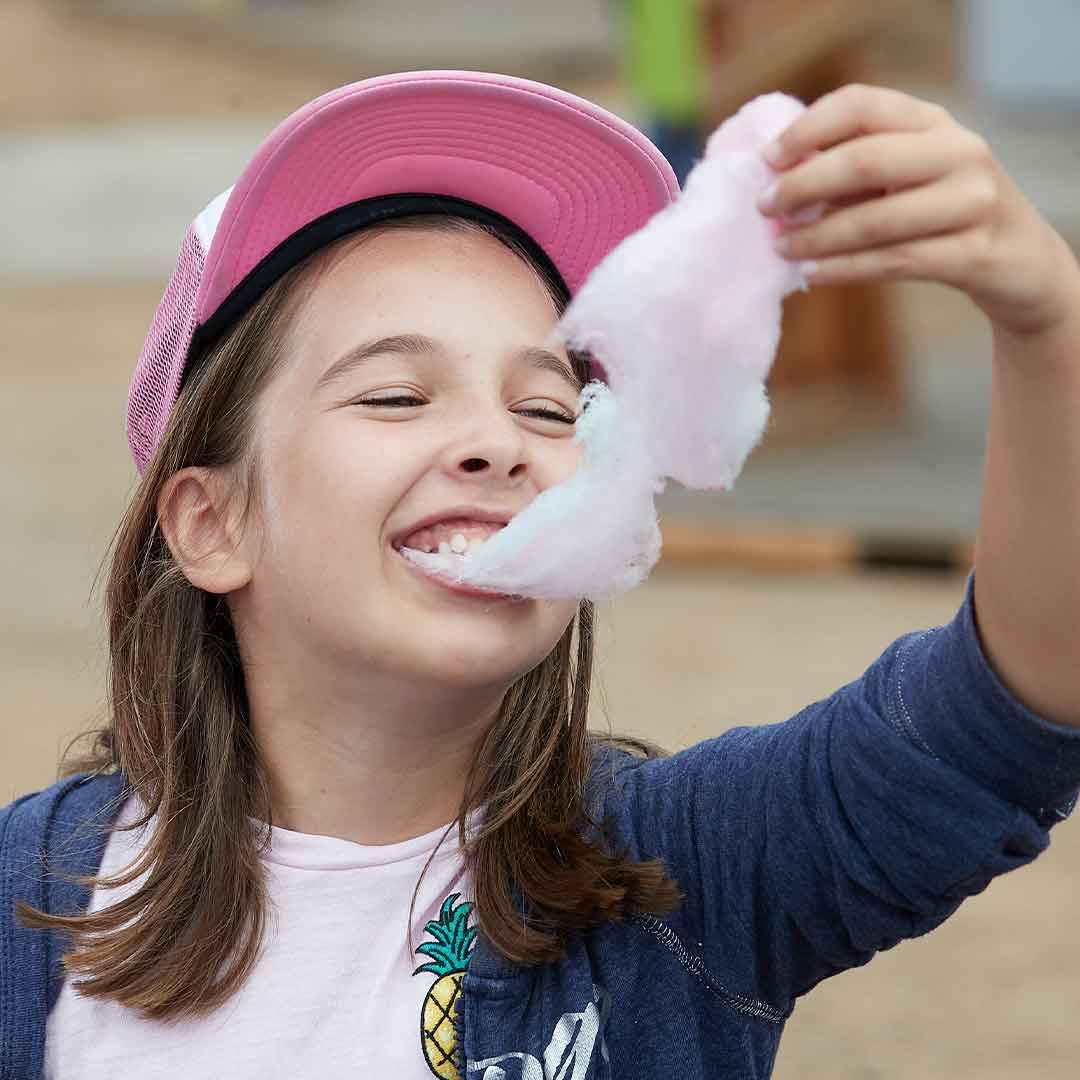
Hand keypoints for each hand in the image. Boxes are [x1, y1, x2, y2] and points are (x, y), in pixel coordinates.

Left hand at [757, 83, 1079, 339]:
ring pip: (876, 220)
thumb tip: (776, 179)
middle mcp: (958, 151)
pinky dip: (844, 269)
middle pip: (864, 160)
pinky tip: (812, 274)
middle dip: (802, 186)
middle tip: (764, 209)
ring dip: (817, 237)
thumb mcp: (905, 177)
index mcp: (932, 122)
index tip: (766, 159)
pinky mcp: (975, 252)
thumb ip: (853, 170)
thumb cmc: (939, 213)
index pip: (860, 105)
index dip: (807, 129)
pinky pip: (895, 261)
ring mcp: (972, 201)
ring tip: (781, 248)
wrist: (1017, 259)